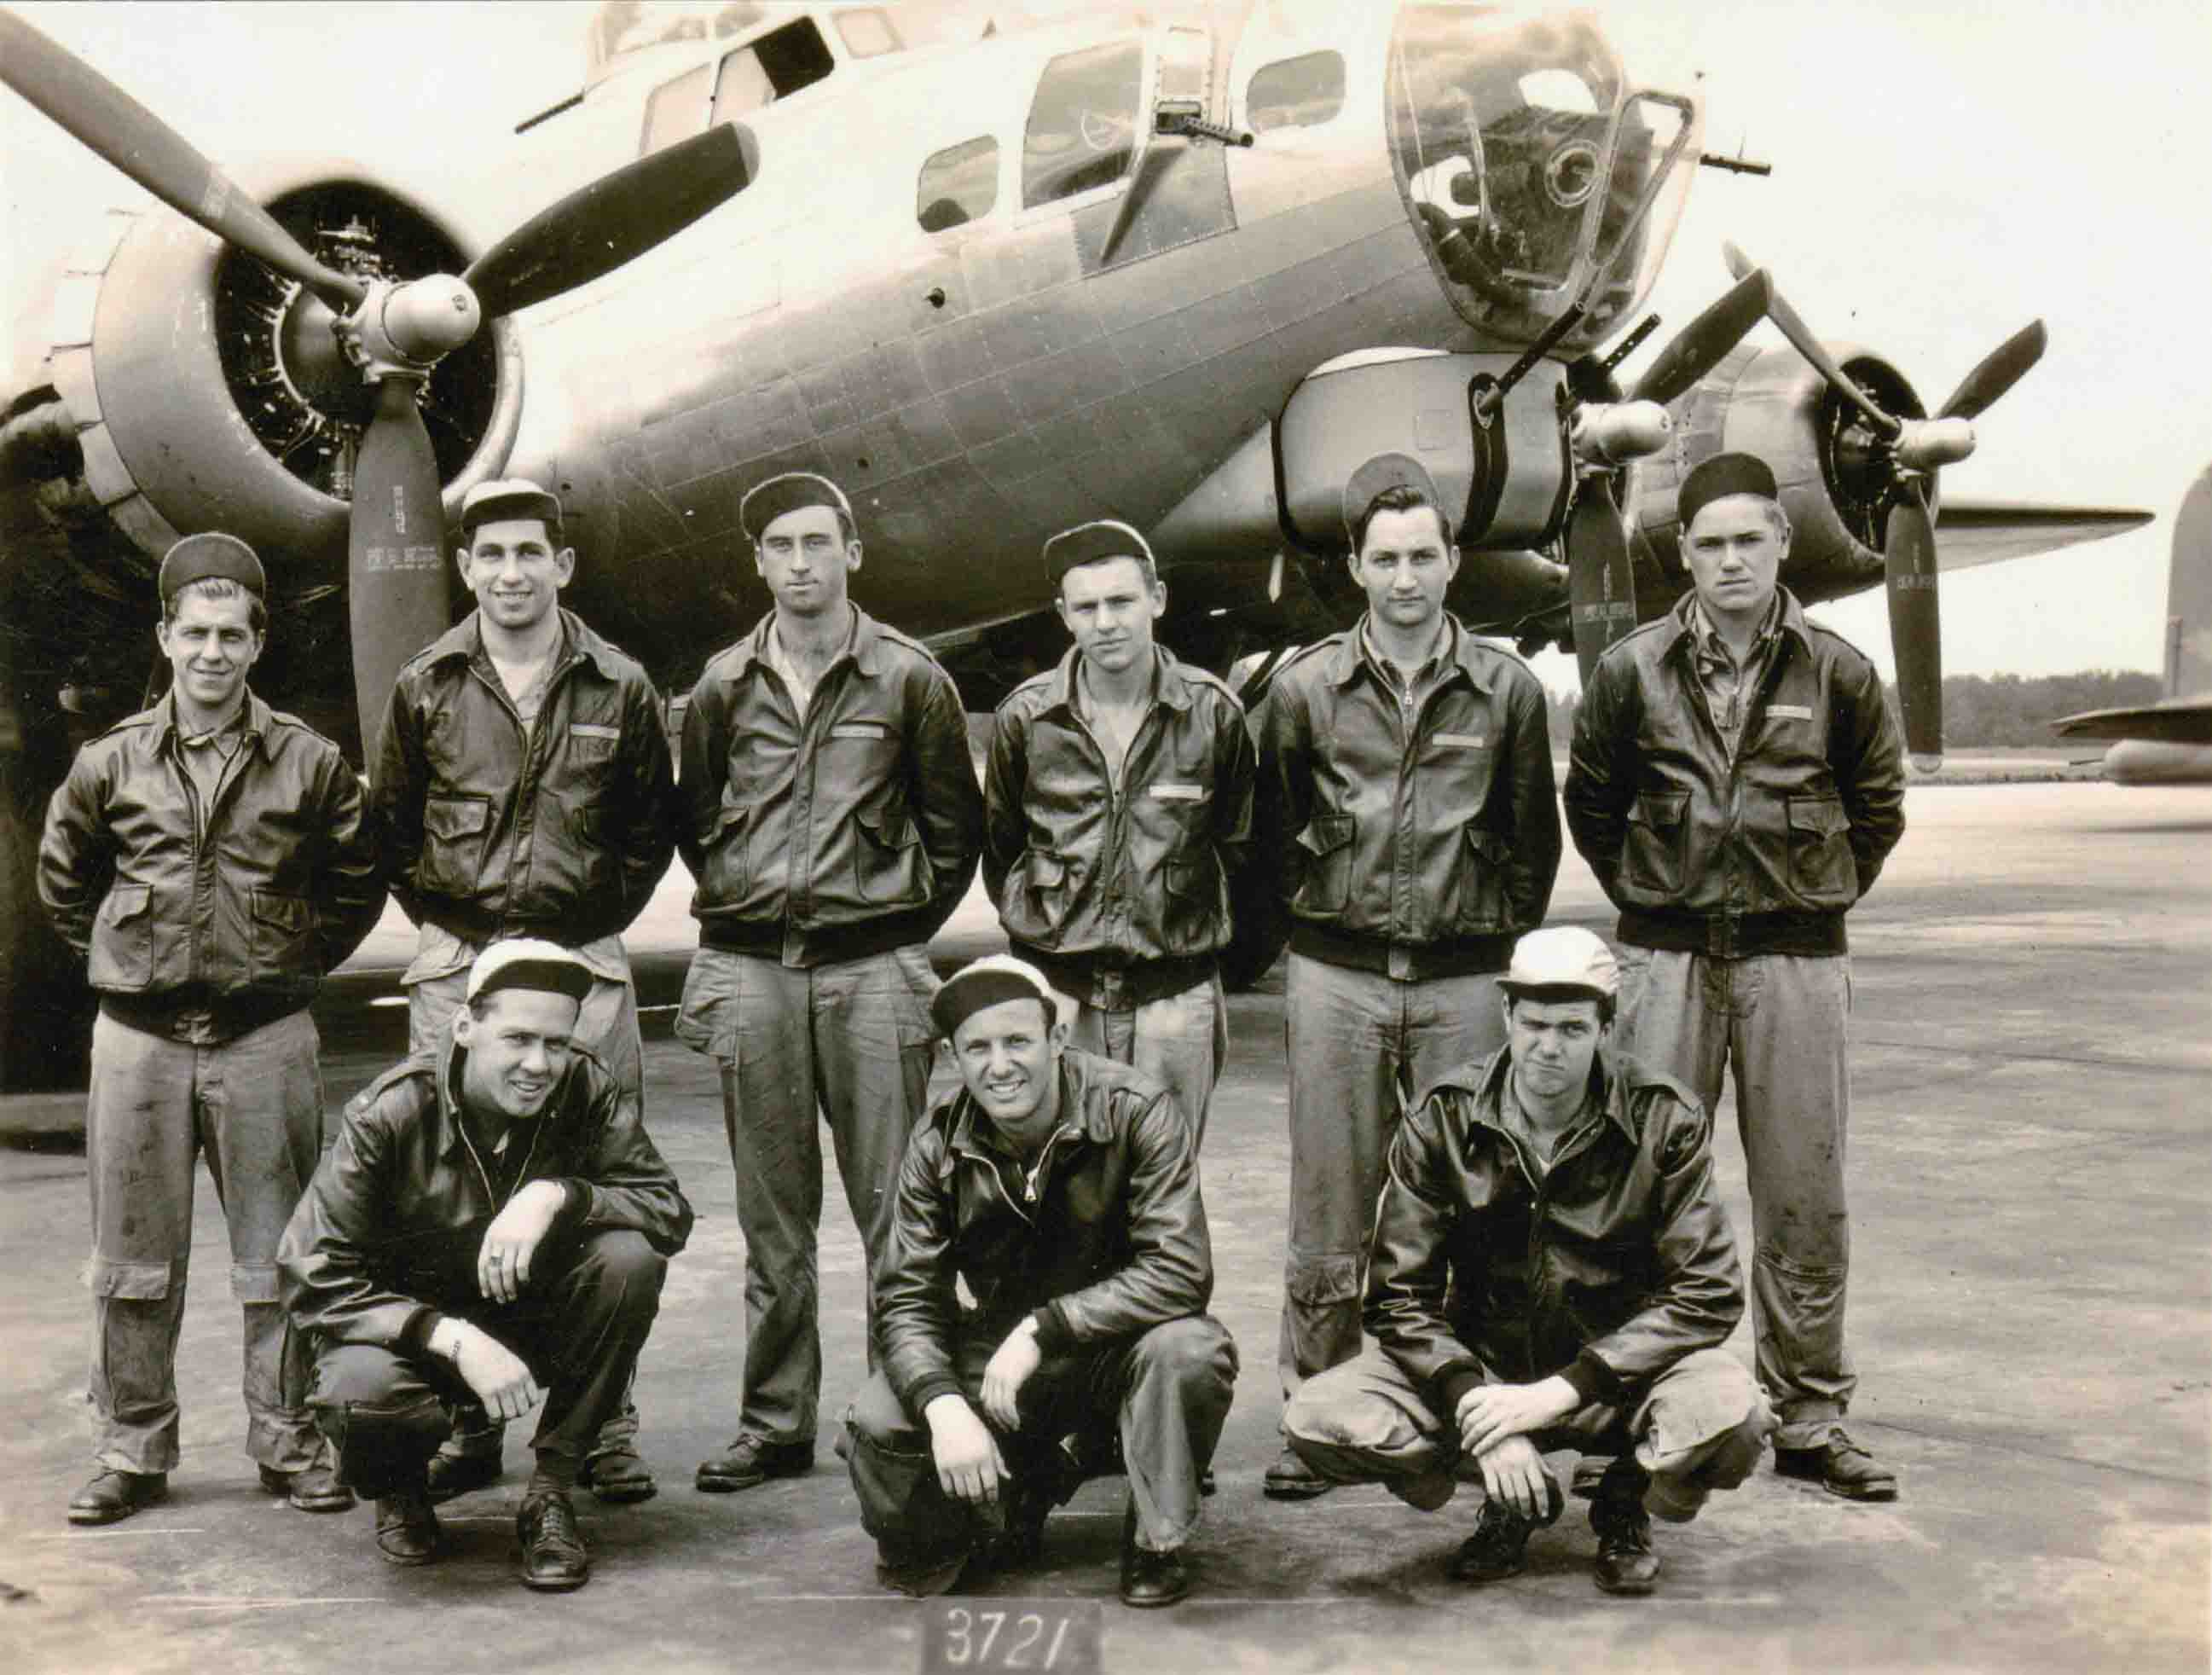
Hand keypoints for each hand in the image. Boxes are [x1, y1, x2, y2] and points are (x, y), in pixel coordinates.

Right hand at [450, 1323, 542, 1421]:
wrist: (471, 1345)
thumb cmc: (489, 1352)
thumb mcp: (511, 1360)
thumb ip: (518, 1375)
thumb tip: (520, 1394)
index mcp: (524, 1372)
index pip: (534, 1399)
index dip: (526, 1406)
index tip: (518, 1405)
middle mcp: (516, 1381)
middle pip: (523, 1410)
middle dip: (515, 1412)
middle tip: (506, 1410)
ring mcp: (502, 1387)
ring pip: (510, 1415)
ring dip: (504, 1416)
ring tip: (498, 1412)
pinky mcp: (487, 1392)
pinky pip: (495, 1414)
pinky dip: (493, 1417)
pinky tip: (489, 1412)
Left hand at [477, 1180, 567, 1302]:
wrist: (537, 1198)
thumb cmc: (520, 1212)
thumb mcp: (502, 1224)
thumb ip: (496, 1240)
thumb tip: (493, 1262)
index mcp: (490, 1236)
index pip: (482, 1264)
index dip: (483, 1281)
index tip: (486, 1294)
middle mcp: (499, 1240)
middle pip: (493, 1270)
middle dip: (495, 1288)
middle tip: (500, 1300)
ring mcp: (513, 1241)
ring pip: (506, 1271)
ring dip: (508, 1287)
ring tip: (512, 1296)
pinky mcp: (528, 1242)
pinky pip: (522, 1265)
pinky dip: (522, 1277)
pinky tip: (525, 1282)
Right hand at [924, 1394, 1010, 1507]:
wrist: (949, 1417)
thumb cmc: (973, 1428)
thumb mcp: (990, 1441)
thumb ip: (999, 1461)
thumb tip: (1008, 1478)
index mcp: (985, 1456)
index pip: (990, 1484)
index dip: (992, 1496)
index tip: (993, 1500)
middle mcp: (970, 1463)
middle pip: (976, 1492)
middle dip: (980, 1500)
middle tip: (980, 1501)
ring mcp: (955, 1466)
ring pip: (962, 1492)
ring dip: (967, 1497)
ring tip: (969, 1496)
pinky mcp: (942, 1466)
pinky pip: (947, 1488)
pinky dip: (952, 1494)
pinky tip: (956, 1493)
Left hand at [978, 1319, 1042, 1429]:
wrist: (1030, 1336)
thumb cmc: (1023, 1347)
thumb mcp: (1008, 1360)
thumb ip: (1004, 1372)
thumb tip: (1009, 1386)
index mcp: (989, 1371)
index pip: (984, 1397)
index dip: (991, 1411)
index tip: (1000, 1419)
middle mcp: (991, 1376)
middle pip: (989, 1404)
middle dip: (997, 1419)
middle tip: (1006, 1428)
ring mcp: (1000, 1379)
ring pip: (998, 1407)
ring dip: (1005, 1420)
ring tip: (1014, 1427)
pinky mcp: (1010, 1381)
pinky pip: (1008, 1404)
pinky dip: (1011, 1415)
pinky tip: (1017, 1421)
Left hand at [1454, 1376, 1578, 1457]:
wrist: (1546, 1398)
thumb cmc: (1526, 1396)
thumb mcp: (1504, 1390)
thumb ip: (1490, 1395)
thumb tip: (1477, 1400)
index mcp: (1490, 1391)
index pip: (1466, 1401)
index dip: (1459, 1412)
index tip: (1457, 1421)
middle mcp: (1493, 1401)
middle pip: (1469, 1417)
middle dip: (1463, 1429)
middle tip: (1462, 1437)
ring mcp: (1501, 1413)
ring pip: (1478, 1429)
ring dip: (1469, 1440)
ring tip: (1465, 1447)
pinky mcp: (1510, 1425)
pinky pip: (1491, 1438)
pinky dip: (1481, 1446)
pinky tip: (1477, 1452)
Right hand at [1473, 1433, 1554, 1522]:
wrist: (1491, 1425)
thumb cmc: (1514, 1438)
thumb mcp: (1530, 1448)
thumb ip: (1540, 1464)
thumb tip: (1552, 1477)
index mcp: (1529, 1461)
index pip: (1539, 1487)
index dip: (1542, 1503)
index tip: (1543, 1513)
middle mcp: (1516, 1465)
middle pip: (1524, 1495)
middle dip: (1527, 1509)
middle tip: (1528, 1516)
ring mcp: (1501, 1467)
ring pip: (1509, 1495)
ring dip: (1513, 1507)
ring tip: (1516, 1512)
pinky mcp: (1487, 1468)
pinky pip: (1493, 1490)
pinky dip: (1497, 1500)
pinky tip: (1501, 1503)